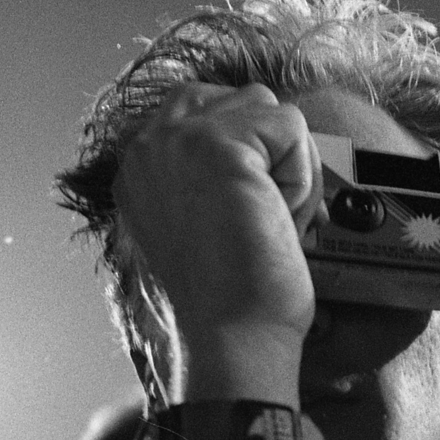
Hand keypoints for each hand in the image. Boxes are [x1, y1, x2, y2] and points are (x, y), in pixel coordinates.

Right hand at [111, 83, 322, 402]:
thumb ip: (210, 179)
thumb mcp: (203, 226)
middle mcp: (147, 147)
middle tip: (267, 215)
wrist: (232, 340)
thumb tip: (262, 156)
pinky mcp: (217, 145)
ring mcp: (177, 141)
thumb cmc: (229, 303)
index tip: (254, 209)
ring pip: (269, 110)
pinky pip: (290, 127)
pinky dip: (301, 176)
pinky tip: (278, 220)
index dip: (252, 150)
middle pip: (239, 99)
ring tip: (271, 220)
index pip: (202, 109)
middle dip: (272, 151)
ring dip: (289, 165)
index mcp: (138, 169)